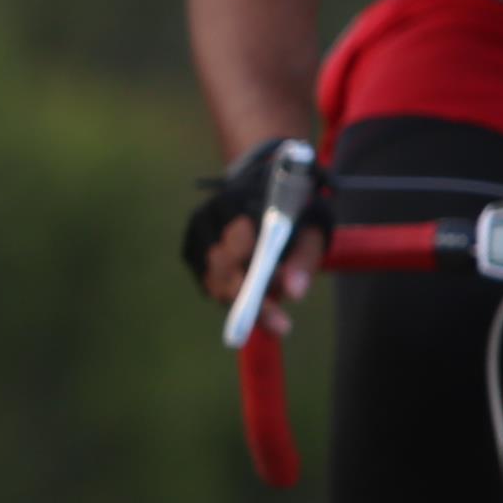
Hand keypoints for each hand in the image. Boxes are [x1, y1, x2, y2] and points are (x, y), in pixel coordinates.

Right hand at [185, 140, 330, 323]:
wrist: (262, 180)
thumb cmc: (293, 207)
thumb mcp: (313, 226)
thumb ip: (305, 258)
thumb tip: (294, 294)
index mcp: (248, 201)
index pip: (246, 251)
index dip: (259, 289)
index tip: (279, 322)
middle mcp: (215, 210)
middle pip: (223, 269)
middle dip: (252, 303)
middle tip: (280, 323)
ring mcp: (198, 225)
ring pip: (212, 279)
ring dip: (240, 298)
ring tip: (268, 298)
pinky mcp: (189, 240)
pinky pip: (206, 279)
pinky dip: (226, 291)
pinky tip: (246, 284)